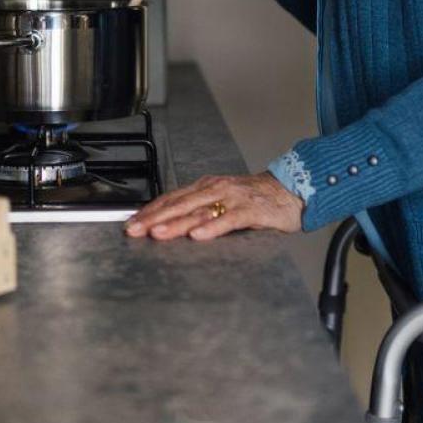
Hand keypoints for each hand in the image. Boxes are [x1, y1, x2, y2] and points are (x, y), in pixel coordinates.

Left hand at [124, 172, 301, 241]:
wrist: (291, 190)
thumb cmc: (254, 199)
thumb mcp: (221, 200)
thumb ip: (199, 210)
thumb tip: (170, 224)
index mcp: (205, 186)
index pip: (171, 198)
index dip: (149, 211)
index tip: (131, 224)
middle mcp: (215, 189)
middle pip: (179, 204)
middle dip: (153, 218)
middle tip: (134, 230)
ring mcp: (232, 198)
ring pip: (198, 211)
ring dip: (176, 223)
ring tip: (157, 233)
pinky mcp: (250, 210)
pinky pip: (228, 220)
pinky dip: (212, 228)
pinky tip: (198, 236)